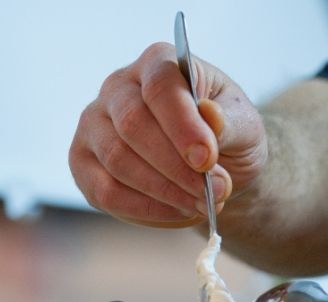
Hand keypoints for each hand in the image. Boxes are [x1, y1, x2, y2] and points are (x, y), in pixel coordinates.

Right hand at [68, 43, 267, 227]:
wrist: (212, 168)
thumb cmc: (226, 137)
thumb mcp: (244, 127)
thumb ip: (230, 123)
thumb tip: (210, 115)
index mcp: (159, 63)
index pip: (161, 85)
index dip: (183, 125)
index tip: (207, 160)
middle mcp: (118, 86)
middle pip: (133, 125)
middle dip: (176, 167)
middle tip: (214, 192)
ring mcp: (94, 124)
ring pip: (118, 160)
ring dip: (164, 191)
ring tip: (201, 204)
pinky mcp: (83, 162)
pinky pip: (105, 191)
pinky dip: (145, 209)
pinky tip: (176, 212)